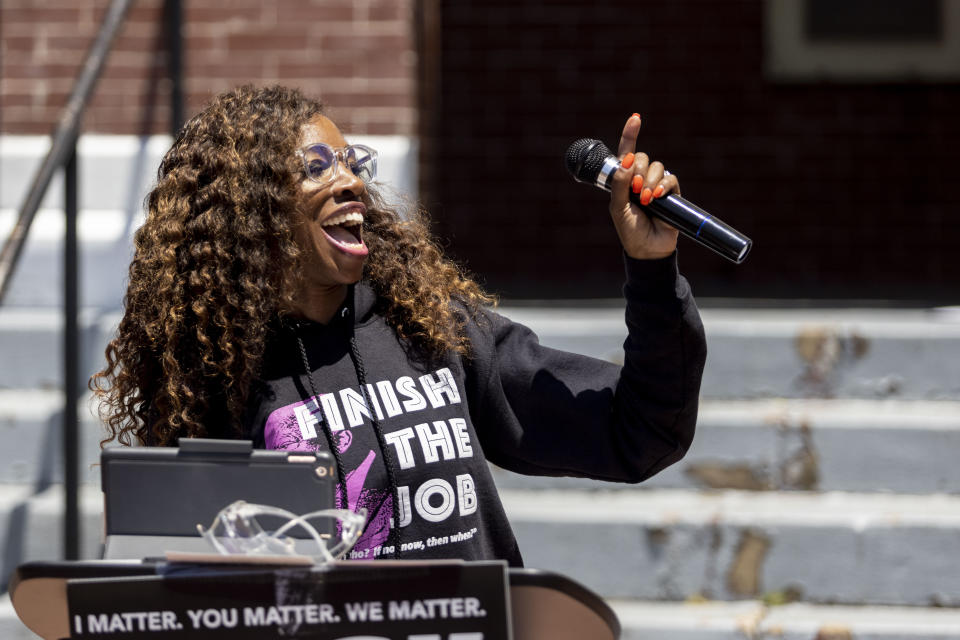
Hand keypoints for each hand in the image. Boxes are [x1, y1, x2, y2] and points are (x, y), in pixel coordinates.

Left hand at [608, 114, 679, 259]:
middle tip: (634, 190)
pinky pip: (670, 178)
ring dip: (649, 181)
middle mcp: (640, 178)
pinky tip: (657, 197)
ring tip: (646, 200)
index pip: (627, 152)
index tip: (636, 117)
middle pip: (641, 157)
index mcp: (624, 180)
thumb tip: (625, 159)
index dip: (631, 134)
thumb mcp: (618, 208)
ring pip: (656, 166)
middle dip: (637, 170)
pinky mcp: (672, 193)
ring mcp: (656, 184)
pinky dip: (663, 185)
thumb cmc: (629, 230)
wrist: (648, 248)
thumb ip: (619, 184)